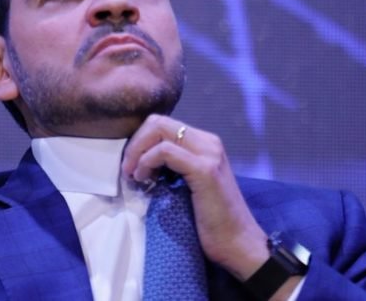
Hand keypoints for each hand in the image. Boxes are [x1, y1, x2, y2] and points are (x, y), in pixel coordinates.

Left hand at [121, 115, 285, 288]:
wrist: (238, 243)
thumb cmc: (212, 220)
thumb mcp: (189, 184)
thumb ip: (174, 166)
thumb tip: (142, 159)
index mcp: (205, 143)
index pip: (163, 124)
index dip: (140, 141)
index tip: (131, 165)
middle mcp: (209, 142)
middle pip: (158, 122)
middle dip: (135, 143)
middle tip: (127, 169)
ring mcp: (209, 154)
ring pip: (160, 130)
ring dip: (138, 152)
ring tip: (135, 176)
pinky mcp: (205, 170)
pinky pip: (165, 151)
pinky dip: (147, 162)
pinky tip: (144, 179)